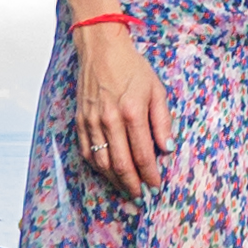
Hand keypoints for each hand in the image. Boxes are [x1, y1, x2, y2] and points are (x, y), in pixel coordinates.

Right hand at [72, 22, 171, 196]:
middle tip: (141, 198)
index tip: (156, 186)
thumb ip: (163, 121)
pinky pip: (87, 152)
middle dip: (132, 185)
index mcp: (132, 112)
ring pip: (102, 163)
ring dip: (115, 181)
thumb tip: (167, 149)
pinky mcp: (80, 121)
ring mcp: (92, 122)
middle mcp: (110, 120)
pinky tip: (107, 173)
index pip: (143, 154)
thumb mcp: (156, 89)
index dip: (150, 175)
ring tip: (126, 190)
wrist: (101, 48)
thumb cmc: (132, 67)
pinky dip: (98, 167)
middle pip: (121, 165)